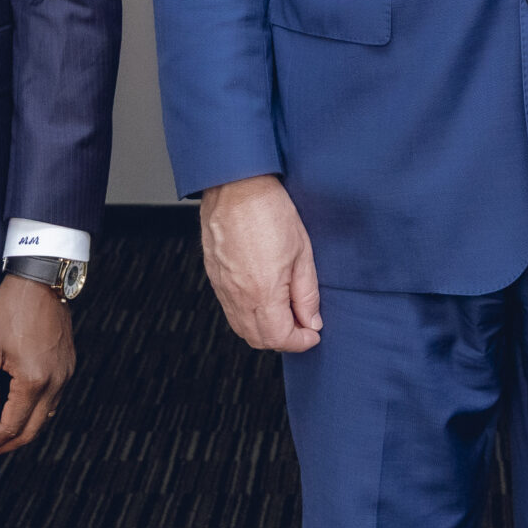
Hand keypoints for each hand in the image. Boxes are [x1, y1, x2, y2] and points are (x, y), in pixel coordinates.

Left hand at [0, 273, 74, 458]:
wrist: (40, 278)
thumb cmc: (10, 309)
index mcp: (34, 381)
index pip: (11, 427)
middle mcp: (56, 382)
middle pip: (32, 430)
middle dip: (6, 445)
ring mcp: (65, 373)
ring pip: (45, 417)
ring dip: (21, 430)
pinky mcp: (68, 364)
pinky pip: (53, 400)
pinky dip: (35, 413)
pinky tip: (19, 409)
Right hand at [200, 174, 320, 351]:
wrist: (236, 185)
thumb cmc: (269, 210)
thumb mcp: (302, 252)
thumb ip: (307, 293)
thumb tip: (312, 321)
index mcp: (263, 292)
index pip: (280, 338)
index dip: (301, 341)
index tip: (313, 333)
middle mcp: (238, 296)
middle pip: (259, 339)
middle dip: (283, 339)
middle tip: (302, 324)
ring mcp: (222, 288)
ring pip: (242, 328)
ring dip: (264, 330)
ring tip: (284, 312)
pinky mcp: (214, 277)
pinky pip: (230, 310)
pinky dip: (248, 316)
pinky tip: (263, 300)